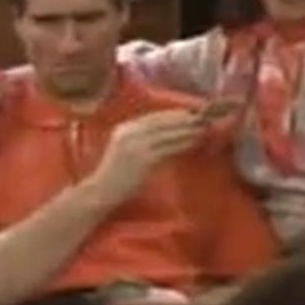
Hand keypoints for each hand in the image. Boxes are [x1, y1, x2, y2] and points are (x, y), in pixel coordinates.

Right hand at [87, 109, 204, 204]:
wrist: (101, 193)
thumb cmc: (115, 176)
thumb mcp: (124, 150)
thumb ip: (141, 140)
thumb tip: (166, 134)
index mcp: (125, 128)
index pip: (153, 117)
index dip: (173, 113)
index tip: (190, 111)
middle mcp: (130, 133)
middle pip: (162, 121)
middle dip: (183, 118)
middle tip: (203, 116)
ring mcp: (136, 145)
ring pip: (168, 133)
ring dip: (187, 129)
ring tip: (203, 127)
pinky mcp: (144, 159)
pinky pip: (168, 147)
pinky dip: (183, 143)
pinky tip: (194, 141)